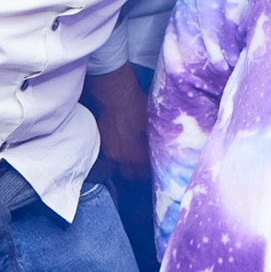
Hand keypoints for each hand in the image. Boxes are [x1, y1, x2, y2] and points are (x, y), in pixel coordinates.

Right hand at [85, 65, 149, 180]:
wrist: (116, 96)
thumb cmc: (138, 108)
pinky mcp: (102, 145)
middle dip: (140, 171)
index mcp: (136, 155)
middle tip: (148, 164)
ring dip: (127, 167)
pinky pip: (110, 160)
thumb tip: (168, 144)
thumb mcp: (154, 123)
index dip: (154, 168)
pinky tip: (124, 153)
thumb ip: (159, 139)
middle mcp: (121, 158)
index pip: (146, 171)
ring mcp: (109, 153)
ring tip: (135, 160)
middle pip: (132, 175)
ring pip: (120, 169)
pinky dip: (117, 159)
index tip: (159, 165)